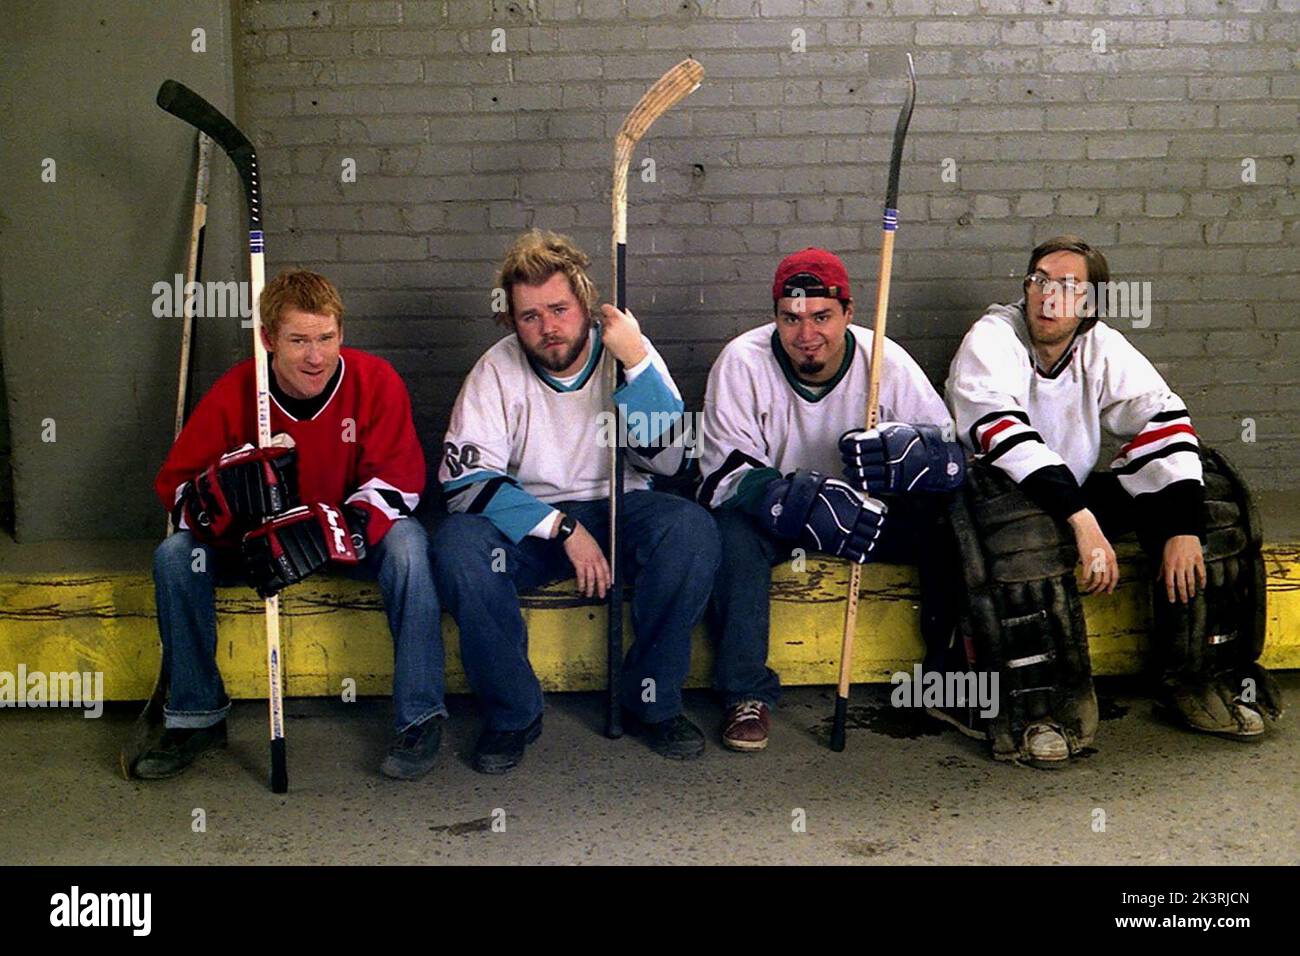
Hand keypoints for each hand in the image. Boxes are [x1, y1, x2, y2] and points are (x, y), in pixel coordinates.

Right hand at [562, 522, 611, 598]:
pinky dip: (581, 584)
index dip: (608, 579)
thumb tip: (595, 561)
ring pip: (592, 578)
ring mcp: (587, 561)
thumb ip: (595, 554)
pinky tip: (581, 588)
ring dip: (591, 588)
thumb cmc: (581, 536)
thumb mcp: (593, 545)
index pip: (607, 570)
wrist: (573, 532)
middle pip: (601, 576)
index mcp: (599, 554)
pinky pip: (581, 576)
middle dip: (602, 587)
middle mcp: (595, 559)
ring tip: (589, 594)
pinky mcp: (578, 563)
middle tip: (602, 595)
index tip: (608, 585)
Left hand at [598, 304, 647, 367]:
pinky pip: (603, 334)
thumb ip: (626, 313)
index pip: (605, 307)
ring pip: (603, 326)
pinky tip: (615, 339)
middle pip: (604, 317)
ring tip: (617, 334)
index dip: (607, 309)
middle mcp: (611, 323)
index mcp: (618, 317)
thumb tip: (621, 309)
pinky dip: (607, 336)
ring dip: (607, 328)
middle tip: (616, 326)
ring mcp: (606, 331)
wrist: (632, 352)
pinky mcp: (603, 338)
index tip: (608, 311)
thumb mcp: (633, 322)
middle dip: (608, 320)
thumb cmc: (633, 338)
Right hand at [760, 470, 886, 563]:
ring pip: (866, 543)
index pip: (877, 517)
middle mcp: (854, 523)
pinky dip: (861, 555)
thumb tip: (864, 500)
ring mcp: (846, 536)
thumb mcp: (839, 490)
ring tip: (872, 544)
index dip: (880, 520)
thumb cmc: (816, 494)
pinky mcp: (837, 547)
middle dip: (876, 532)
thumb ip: (854, 496)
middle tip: (877, 533)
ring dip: (871, 544)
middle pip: (874, 531)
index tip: (881, 521)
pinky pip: (854, 554)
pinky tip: (864, 555)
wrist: (798, 507)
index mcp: (857, 508)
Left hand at [838, 421, 964, 493]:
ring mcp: (891, 471)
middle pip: (858, 459)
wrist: (936, 459)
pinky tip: (857, 479)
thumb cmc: (915, 441)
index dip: (847, 445)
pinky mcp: (893, 484)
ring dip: (852, 471)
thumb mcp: (897, 429)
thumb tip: (857, 437)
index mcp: (888, 439)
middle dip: (848, 458)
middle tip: (846, 457)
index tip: (844, 445)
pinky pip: (871, 485)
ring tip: (850, 468)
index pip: (859, 444)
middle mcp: (889, 455)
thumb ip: (878, 433)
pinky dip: (860, 482)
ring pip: (863, 473)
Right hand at [1068, 509, 1117, 594]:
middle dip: (1100, 590)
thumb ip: (1107, 558)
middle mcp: (1106, 560)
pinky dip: (1084, 581)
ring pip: (1096, 581)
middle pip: (1105, 581)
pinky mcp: (1087, 559)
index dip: (1111, 586)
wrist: (1087, 528)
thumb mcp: (1105, 548)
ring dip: (1092, 588)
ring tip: (1087, 589)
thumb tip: (1104, 570)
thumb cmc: (1095, 537)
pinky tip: (1081, 582)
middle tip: (1095, 593)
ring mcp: (1097, 560)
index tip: (1108, 592)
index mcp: (1112, 558)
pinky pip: (1087, 575)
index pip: (1115, 576)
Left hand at [1159, 534, 1205, 603]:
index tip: (1172, 600)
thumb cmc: (1171, 544)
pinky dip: (1202, 581)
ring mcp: (1190, 563)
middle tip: (1183, 601)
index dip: (1171, 593)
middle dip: (1182, 595)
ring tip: (1191, 596)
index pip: (1169, 583)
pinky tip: (1202, 587)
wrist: (1182, 532)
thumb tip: (1158, 580)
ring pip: (1191, 580)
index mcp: (1169, 565)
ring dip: (1191, 590)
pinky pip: (1201, 573)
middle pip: (1181, 584)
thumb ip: (1161, 570)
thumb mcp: (1163, 557)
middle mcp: (1179, 565)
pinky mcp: (1199, 559)